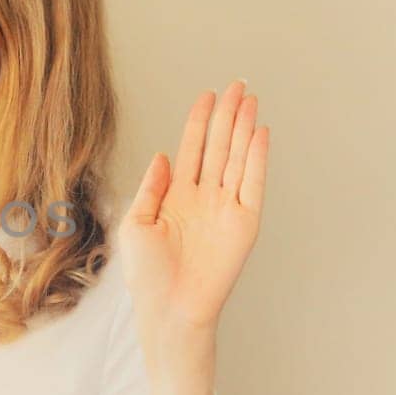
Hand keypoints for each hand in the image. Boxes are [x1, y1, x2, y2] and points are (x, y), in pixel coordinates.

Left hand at [117, 79, 269, 339]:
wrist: (169, 309)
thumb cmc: (148, 275)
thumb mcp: (136, 224)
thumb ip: (151, 187)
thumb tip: (163, 155)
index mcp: (175, 196)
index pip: (192, 149)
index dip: (199, 121)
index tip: (207, 95)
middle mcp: (203, 198)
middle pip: (218, 147)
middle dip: (227, 115)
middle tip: (237, 85)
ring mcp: (225, 209)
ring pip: (237, 158)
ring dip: (244, 129)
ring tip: (250, 99)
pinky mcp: (244, 223)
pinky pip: (253, 183)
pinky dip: (257, 159)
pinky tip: (259, 133)